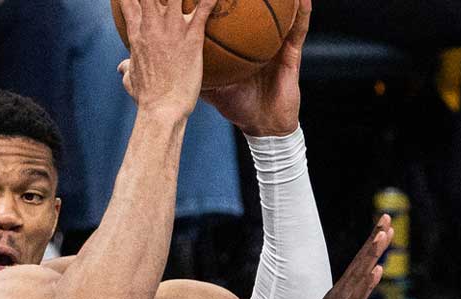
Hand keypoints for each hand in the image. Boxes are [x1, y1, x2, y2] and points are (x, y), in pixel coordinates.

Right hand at [116, 0, 217, 119]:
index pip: (129, 4)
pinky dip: (209, 0)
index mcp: (137, 36)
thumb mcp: (131, 81)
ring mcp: (172, 31)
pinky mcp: (192, 38)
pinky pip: (203, 10)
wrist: (162, 109)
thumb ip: (126, 68)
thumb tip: (122, 66)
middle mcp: (152, 28)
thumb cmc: (147, 98)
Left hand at [200, 0, 309, 135]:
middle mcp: (257, 41)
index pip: (230, 19)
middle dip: (252, 0)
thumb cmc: (238, 107)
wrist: (263, 125)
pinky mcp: (292, 52)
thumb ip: (191, 72)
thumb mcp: (210, 88)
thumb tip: (158, 61)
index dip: (221, 5)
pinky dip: (302, 12)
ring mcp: (276, 45)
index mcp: (239, 47)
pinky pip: (298, 29)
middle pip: (254, 12)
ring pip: (279, 14)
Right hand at [285, 215, 391, 298]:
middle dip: (375, 240)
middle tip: (387, 218)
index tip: (385, 228)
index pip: (363, 265)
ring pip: (360, 273)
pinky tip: (376, 269)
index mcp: (345, 293)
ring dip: (371, 254)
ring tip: (383, 235)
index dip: (374, 247)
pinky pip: (355, 297)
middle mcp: (341, 292)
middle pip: (362, 261)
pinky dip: (366, 283)